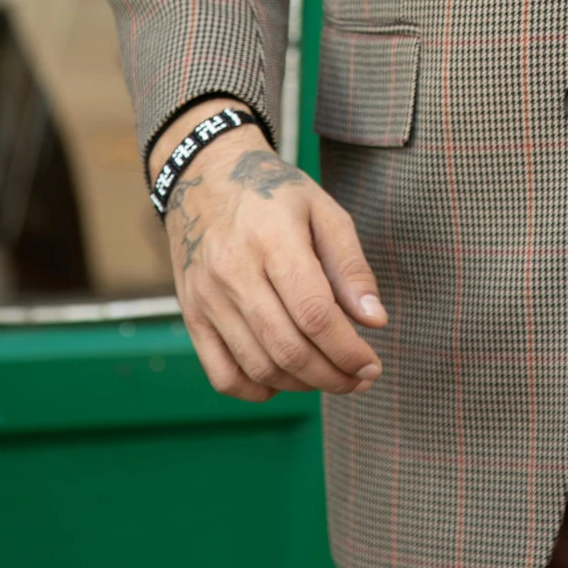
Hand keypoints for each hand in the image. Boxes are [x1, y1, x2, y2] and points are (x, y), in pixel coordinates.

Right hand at [160, 102, 387, 401]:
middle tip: (360, 378)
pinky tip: (285, 379)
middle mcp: (233, 273)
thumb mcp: (323, 210)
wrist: (205, 177)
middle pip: (288, 348)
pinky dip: (257, 390)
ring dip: (302, 385)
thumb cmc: (275, 194)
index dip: (348, 350)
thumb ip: (351, 266)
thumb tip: (375, 321)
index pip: (314, 314)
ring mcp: (207, 298)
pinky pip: (222, 374)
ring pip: (258, 367)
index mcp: (272, 239)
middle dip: (333, 375)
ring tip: (331, 378)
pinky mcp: (192, 315)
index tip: (372, 364)